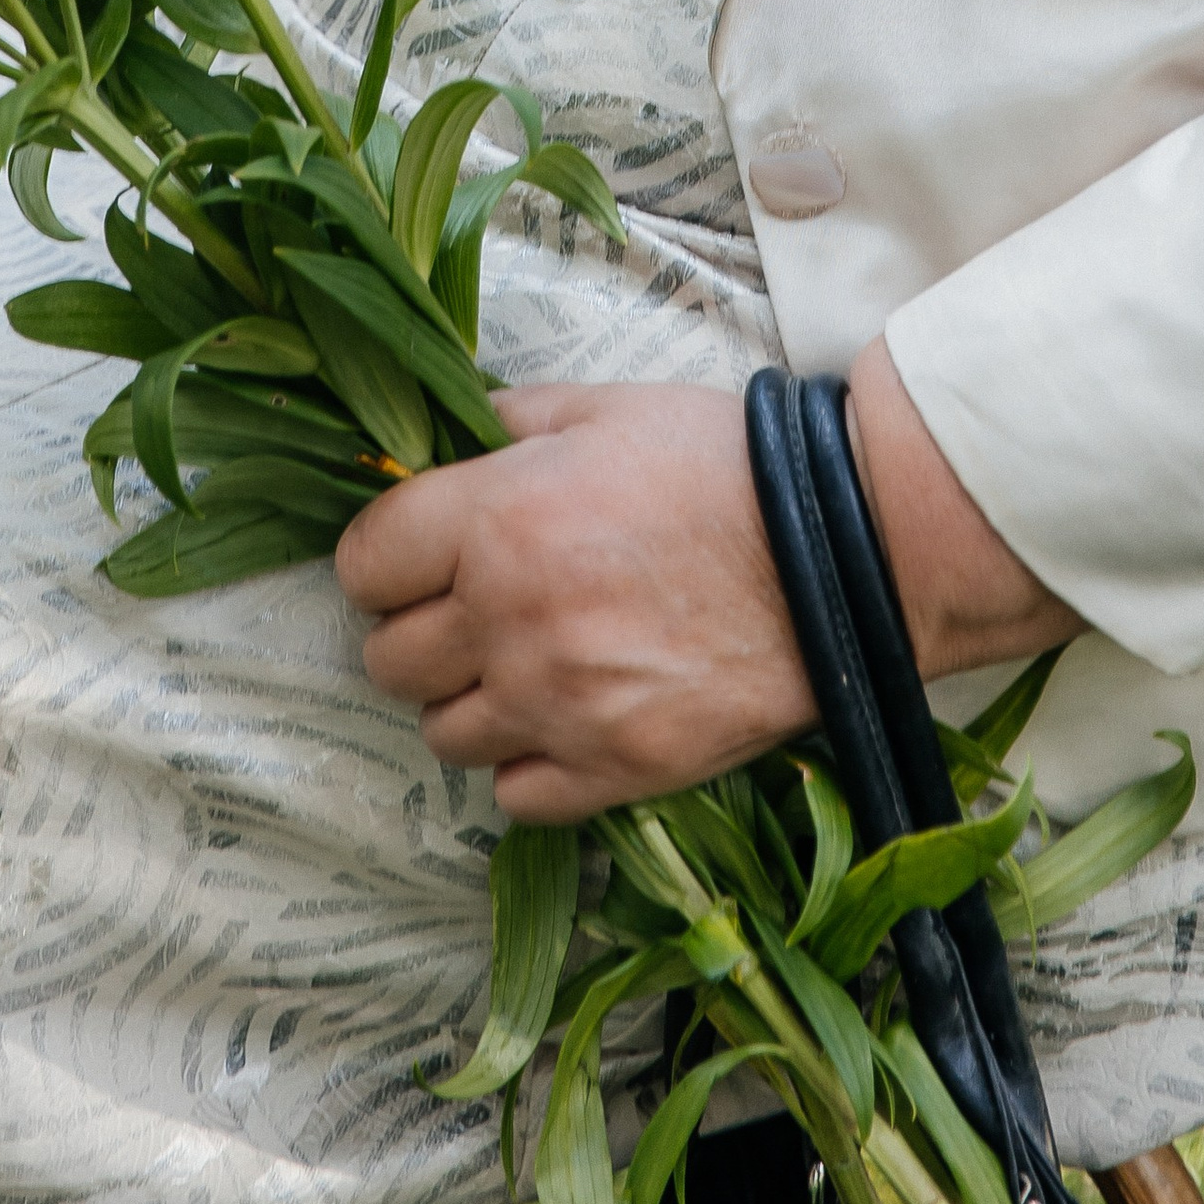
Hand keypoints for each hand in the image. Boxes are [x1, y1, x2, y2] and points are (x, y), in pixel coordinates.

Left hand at [335, 381, 810, 820]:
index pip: (364, 565)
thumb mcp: (605, 408)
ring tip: (518, 666)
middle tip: (464, 611)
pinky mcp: (613, 770)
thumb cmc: (721, 466)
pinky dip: (524, 764)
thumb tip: (458, 437)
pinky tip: (560, 720)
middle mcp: (509, 620)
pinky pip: (514, 796)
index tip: (412, 557)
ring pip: (443, 735)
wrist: (840, 552)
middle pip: (388, 660)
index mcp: (495, 521)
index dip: (382, 559)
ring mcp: (558, 705)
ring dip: (467, 701)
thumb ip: (513, 423)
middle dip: (414, 632)